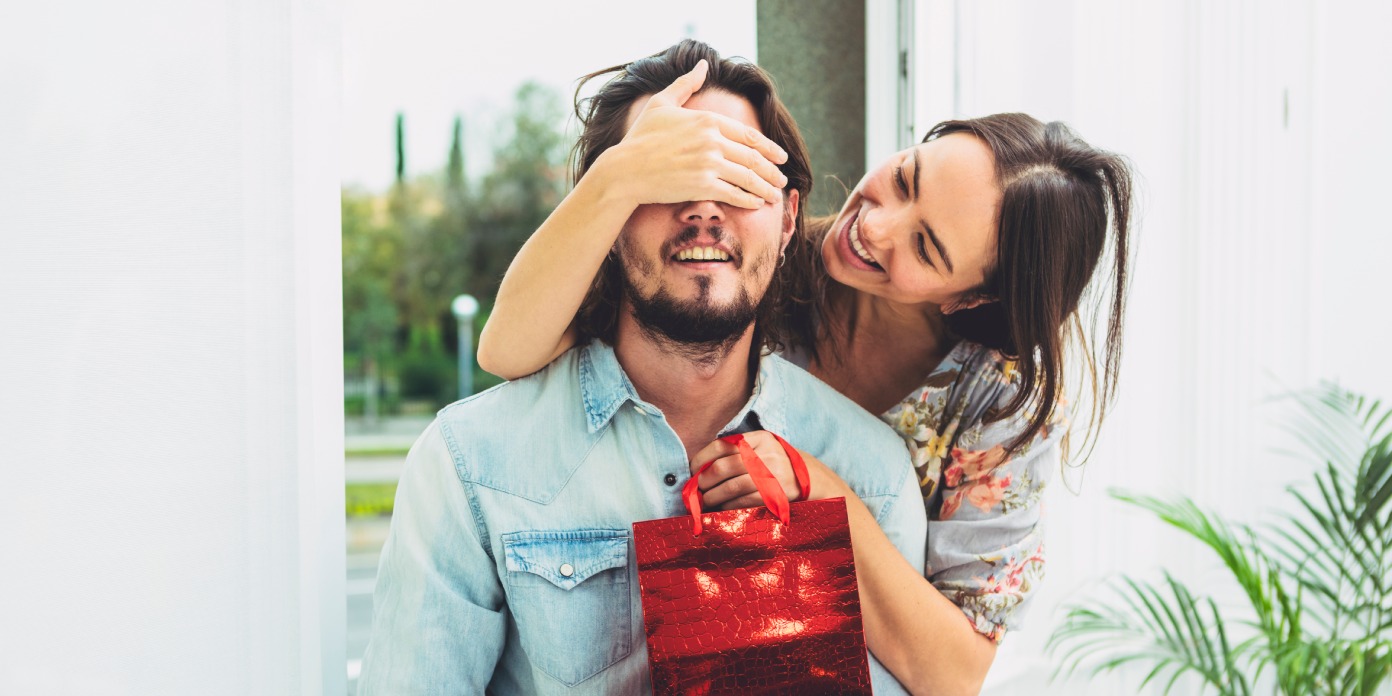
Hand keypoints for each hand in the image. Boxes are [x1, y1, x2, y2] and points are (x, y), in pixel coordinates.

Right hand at [594, 60, 789, 209]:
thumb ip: (686, 85)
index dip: (768, 148)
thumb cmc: (640, 137)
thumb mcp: (662, 104)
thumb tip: (703, 65)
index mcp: (706, 119)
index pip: (748, 135)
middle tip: (781, 177)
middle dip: (772, 170)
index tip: (780, 156)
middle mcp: (712, 140)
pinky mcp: (703, 186)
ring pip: (748, 177)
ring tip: (774, 194)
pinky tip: (757, 203)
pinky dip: (750, 200)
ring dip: (766, 187)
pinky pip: (735, 193)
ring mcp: (708, 163)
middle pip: (753, 157)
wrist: (625, 170)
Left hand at [689, 431, 852, 510]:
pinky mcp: (776, 494)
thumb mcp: (762, 450)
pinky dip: (729, 506)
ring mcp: (773, 474)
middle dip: (705, 480)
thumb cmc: (778, 465)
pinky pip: (745, 501)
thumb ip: (738, 452)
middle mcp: (766, 454)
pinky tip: (722, 507)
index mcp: (759, 438)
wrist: (812, 480)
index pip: (722, 445)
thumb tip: (701, 467)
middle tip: (697, 488)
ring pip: (732, 487)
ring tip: (706, 500)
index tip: (692, 469)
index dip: (702, 458)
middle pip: (724, 467)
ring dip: (714, 496)